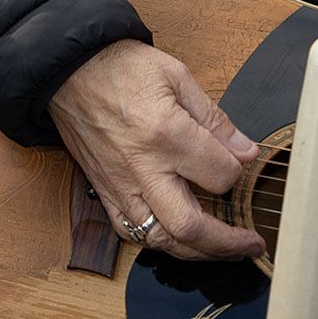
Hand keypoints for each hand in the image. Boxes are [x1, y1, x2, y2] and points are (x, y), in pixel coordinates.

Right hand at [47, 38, 261, 260]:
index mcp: (167, 134)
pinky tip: (176, 239)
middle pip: (191, 226)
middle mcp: (143, 168)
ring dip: (196, 252)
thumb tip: (245, 151)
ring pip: (161, 240)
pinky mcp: (103, 190)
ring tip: (222, 248)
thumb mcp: (176, 76)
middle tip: (251, 242)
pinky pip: (130, 232)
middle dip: (227, 242)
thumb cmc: (119, 67)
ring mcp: (120, 185)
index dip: (239, 172)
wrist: (66, 69)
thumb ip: (214, 119)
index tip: (241, 162)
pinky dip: (157, 243)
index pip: (220, 175)